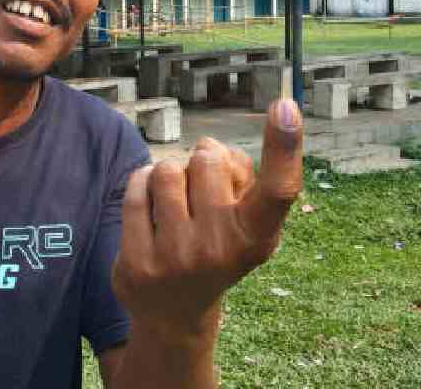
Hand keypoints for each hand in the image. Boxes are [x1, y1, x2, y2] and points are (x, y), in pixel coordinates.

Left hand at [112, 99, 302, 344]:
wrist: (174, 315)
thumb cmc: (216, 248)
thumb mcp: (245, 223)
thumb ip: (242, 180)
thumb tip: (213, 150)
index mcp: (258, 236)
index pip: (279, 188)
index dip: (284, 145)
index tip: (285, 105)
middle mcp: (222, 249)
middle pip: (207, 159)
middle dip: (201, 159)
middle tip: (200, 186)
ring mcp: (178, 258)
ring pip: (167, 170)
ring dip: (167, 172)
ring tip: (173, 197)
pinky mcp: (139, 262)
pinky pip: (136, 188)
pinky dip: (140, 183)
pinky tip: (149, 204)